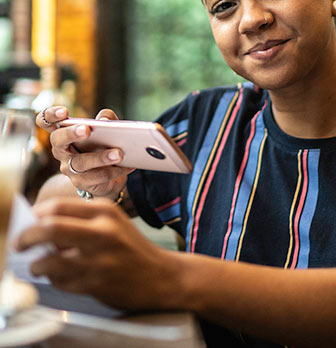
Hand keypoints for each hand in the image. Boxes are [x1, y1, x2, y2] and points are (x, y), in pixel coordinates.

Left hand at [16, 198, 181, 309]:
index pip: (58, 206)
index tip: (27, 223)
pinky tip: (63, 276)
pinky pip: (60, 282)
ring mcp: (99, 259)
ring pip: (48, 261)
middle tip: (20, 244)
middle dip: (26, 237)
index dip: (35, 215)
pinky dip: (54, 280)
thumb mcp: (112, 222)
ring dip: (37, 265)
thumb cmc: (130, 247)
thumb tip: (39, 225)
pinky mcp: (96, 283)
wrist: (160, 275)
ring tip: (39, 265)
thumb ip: (80, 219)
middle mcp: (103, 232)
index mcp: (105, 211)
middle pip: (49, 227)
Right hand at [36, 107, 133, 198]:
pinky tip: (128, 166)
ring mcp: (69, 168)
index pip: (46, 121)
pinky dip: (116, 171)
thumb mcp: (106, 129)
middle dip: (71, 134)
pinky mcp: (82, 183)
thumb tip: (104, 120)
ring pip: (80, 162)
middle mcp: (61, 150)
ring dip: (101, 157)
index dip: (50, 115)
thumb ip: (106, 119)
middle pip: (57, 140)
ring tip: (119, 153)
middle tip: (87, 129)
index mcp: (64, 133)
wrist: (107, 177)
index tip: (64, 112)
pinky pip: (97, 177)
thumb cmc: (103, 146)